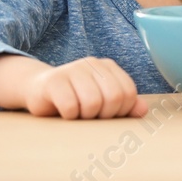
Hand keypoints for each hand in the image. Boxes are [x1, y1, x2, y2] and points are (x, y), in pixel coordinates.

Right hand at [25, 57, 147, 119]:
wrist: (37, 90)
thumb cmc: (74, 98)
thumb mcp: (101, 101)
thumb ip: (124, 104)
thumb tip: (143, 110)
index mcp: (107, 67)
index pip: (128, 92)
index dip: (120, 111)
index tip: (106, 115)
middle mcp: (92, 64)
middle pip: (113, 97)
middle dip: (104, 115)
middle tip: (90, 116)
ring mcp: (72, 69)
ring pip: (92, 102)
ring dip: (85, 116)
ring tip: (77, 114)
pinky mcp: (53, 81)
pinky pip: (70, 106)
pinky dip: (69, 116)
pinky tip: (63, 113)